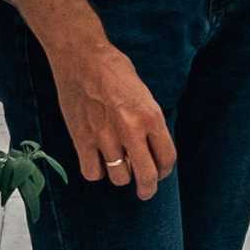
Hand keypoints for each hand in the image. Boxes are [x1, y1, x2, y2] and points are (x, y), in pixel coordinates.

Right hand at [49, 30, 176, 199]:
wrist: (81, 58)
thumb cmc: (114, 70)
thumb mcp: (144, 93)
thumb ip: (149, 121)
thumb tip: (150, 147)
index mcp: (151, 117)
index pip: (167, 157)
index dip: (164, 170)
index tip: (160, 172)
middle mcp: (131, 130)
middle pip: (146, 176)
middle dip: (148, 188)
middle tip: (145, 191)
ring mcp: (105, 137)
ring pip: (119, 178)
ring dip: (121, 177)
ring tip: (119, 168)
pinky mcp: (82, 139)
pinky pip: (92, 172)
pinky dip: (96, 172)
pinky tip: (98, 162)